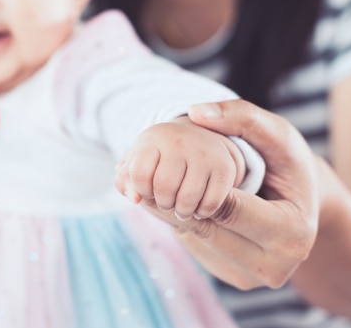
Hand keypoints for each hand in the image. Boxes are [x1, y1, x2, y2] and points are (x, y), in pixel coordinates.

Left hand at [115, 116, 245, 221]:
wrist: (200, 137)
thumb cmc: (161, 155)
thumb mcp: (138, 160)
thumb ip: (125, 180)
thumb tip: (135, 199)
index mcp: (154, 137)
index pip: (139, 174)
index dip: (141, 190)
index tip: (147, 190)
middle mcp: (180, 141)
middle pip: (164, 188)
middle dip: (162, 202)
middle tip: (166, 202)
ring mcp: (205, 153)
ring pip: (187, 199)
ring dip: (181, 212)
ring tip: (180, 208)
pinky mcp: (225, 168)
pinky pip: (211, 203)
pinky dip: (202, 212)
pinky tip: (198, 207)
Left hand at [131, 100, 319, 289]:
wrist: (299, 202)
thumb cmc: (288, 164)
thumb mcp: (276, 134)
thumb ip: (242, 117)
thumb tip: (197, 112)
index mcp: (292, 232)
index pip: (228, 207)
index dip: (196, 182)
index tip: (170, 157)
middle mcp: (274, 266)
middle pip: (207, 228)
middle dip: (175, 197)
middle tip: (143, 172)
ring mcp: (252, 277)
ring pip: (195, 240)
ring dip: (170, 210)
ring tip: (156, 181)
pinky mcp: (234, 278)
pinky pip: (195, 248)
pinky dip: (180, 222)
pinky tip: (175, 198)